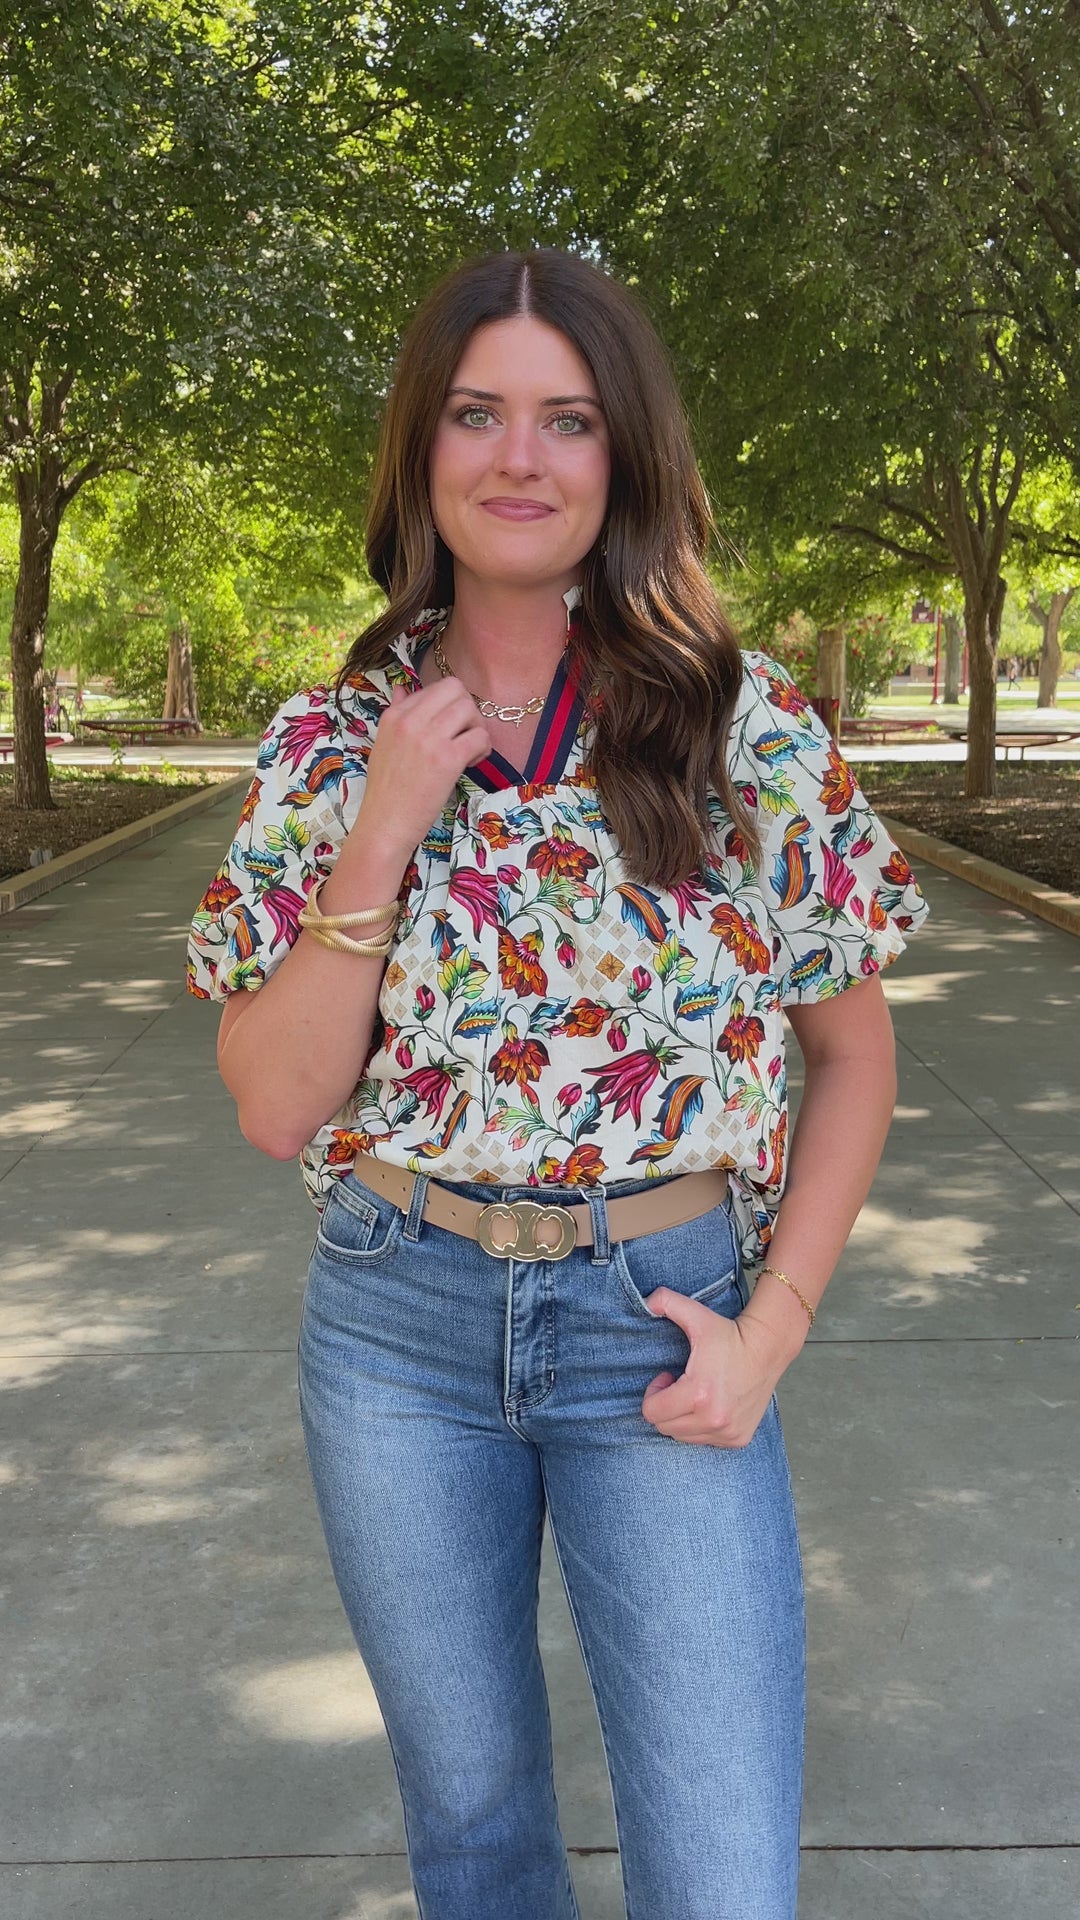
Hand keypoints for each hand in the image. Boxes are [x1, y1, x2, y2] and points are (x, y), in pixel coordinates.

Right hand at [359, 679, 492, 858]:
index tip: (449, 729)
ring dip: (477, 728)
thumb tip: (403, 689)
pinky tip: (472, 763)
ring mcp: (429, 738)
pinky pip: (480, 736)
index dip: (450, 706)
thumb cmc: (386, 791)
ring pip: (469, 708)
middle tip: (465, 735)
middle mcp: (410, 720)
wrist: (385, 824)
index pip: (435, 687)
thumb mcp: (384, 745)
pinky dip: (483, 748)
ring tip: (469, 751)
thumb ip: (397, 715)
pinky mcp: (447, 758)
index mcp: (394, 715)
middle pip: (455, 689)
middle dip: (467, 710)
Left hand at [639, 1290, 789, 1447]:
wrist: (768, 1348)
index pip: (652, 1412)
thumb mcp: (697, 1315)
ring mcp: (727, 1432)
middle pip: (665, 1427)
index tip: (667, 1376)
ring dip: (683, 1418)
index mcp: (698, 1394)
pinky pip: (705, 1441)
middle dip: (666, 1406)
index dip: (654, 1393)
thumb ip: (667, 1302)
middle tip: (680, 1385)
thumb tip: (646, 1301)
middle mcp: (714, 1419)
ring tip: (696, 1394)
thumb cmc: (730, 1334)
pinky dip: (702, 1426)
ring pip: (684, 1437)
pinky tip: (712, 1405)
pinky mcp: (738, 1439)